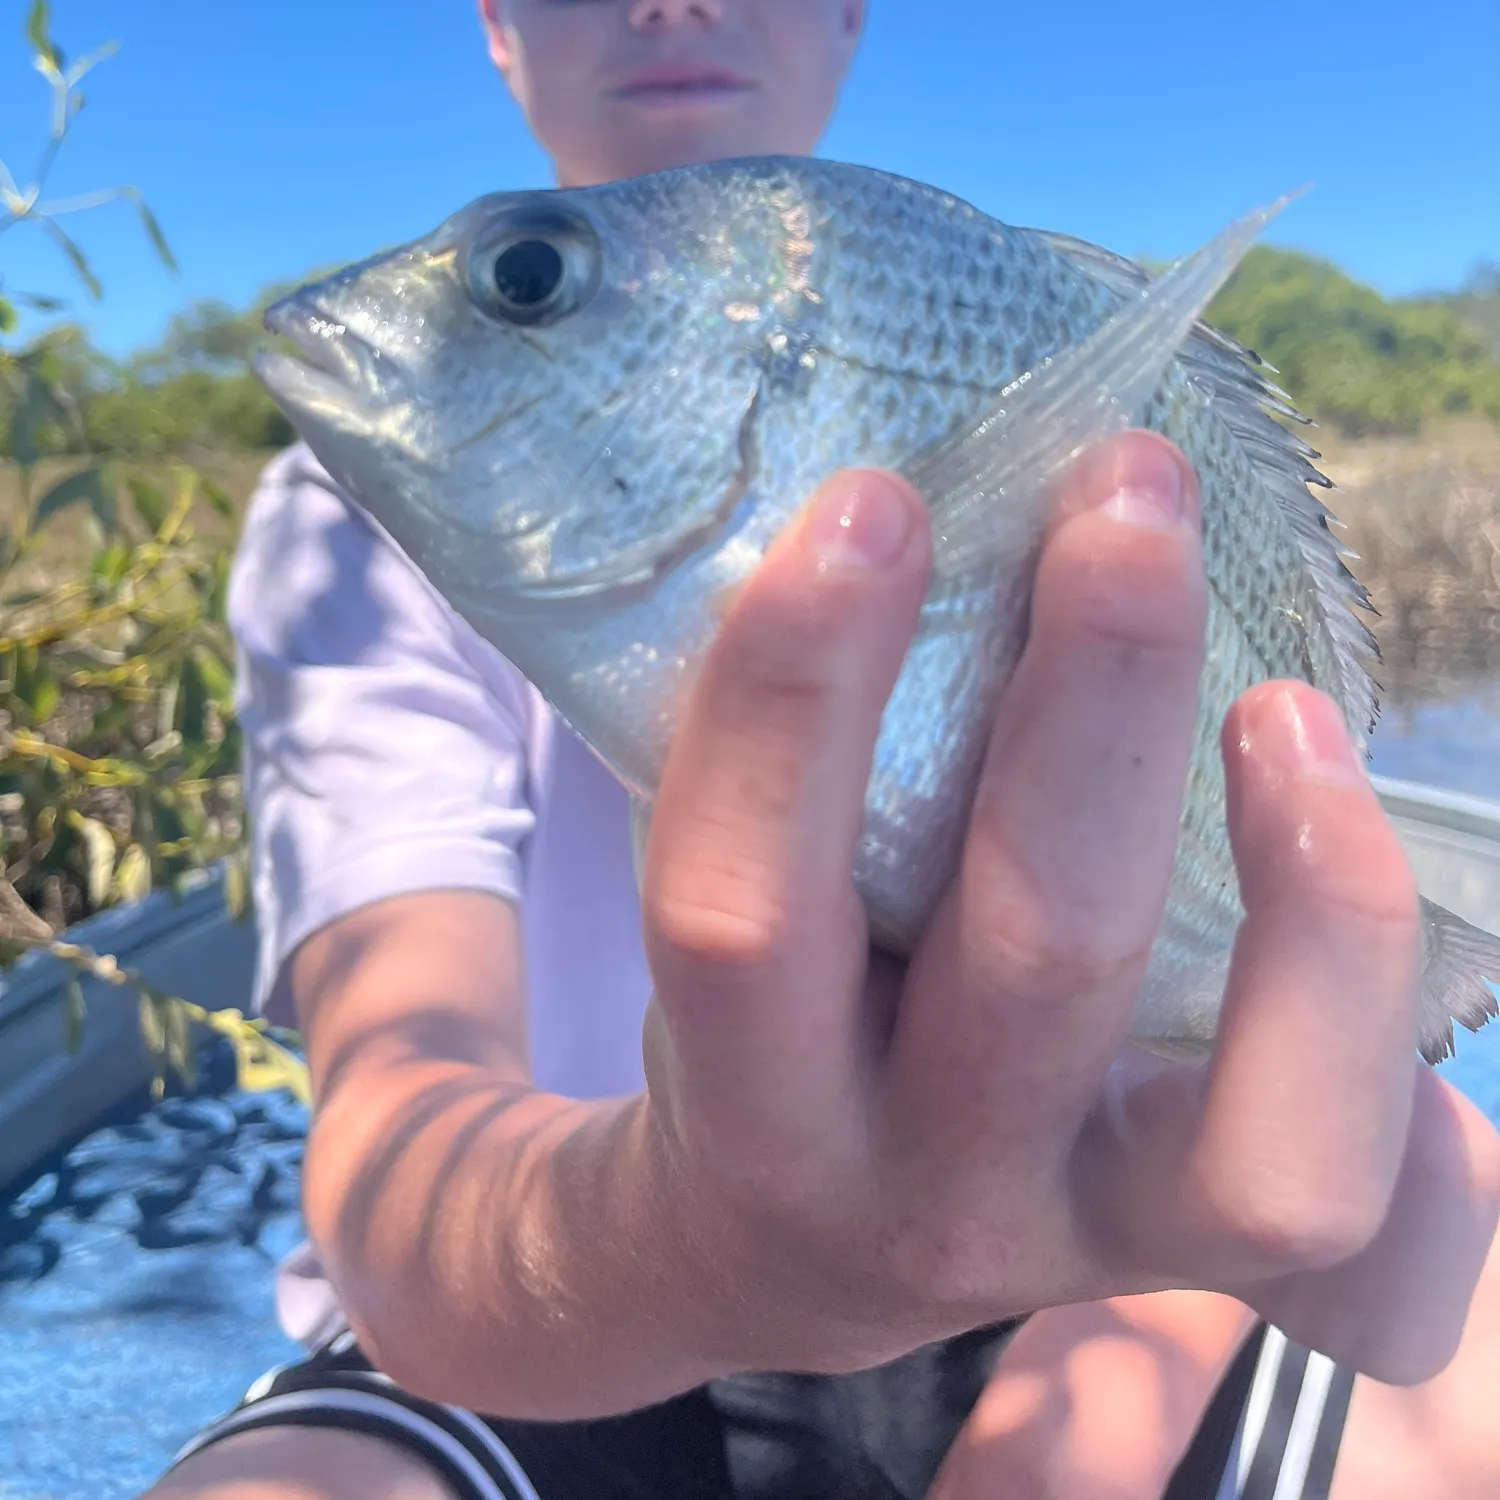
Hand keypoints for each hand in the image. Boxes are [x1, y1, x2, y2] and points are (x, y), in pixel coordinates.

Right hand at [637, 430, 1499, 1384]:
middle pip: (1042, 958)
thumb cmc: (757, 1026)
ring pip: (1263, 1146)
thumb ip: (783, 773)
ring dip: (1309, 887)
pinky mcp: (1200, 1249)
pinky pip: (1363, 1186)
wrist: (794, 1241)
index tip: (870, 505)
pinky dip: (1370, 1001)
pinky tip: (1320, 809)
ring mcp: (1089, 1240)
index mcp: (754, 1098)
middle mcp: (926, 1191)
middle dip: (1099, 692)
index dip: (799, 696)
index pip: (745, 904)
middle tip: (1126, 492)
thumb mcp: (721, 920)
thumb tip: (880, 520)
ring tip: (1282, 703)